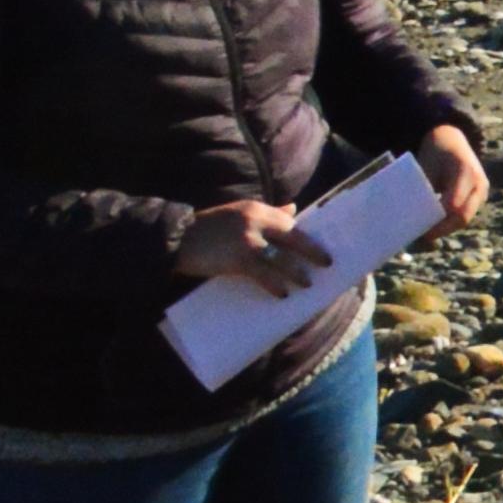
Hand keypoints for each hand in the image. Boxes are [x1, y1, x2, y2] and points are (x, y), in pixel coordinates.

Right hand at [177, 199, 322, 294]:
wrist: (175, 239)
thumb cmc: (207, 229)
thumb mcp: (237, 214)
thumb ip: (266, 213)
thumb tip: (294, 209)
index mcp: (256, 209)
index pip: (289, 221)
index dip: (306, 236)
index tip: (320, 245)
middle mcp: (256, 221)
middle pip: (293, 237)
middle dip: (312, 252)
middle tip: (327, 263)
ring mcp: (248, 240)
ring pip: (282, 259)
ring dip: (297, 273)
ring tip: (307, 283)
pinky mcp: (238, 259)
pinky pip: (264, 275)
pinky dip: (275, 285)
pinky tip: (283, 293)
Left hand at [424, 124, 489, 232]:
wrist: (453, 140)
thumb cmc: (436, 151)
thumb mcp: (427, 165)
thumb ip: (424, 189)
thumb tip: (415, 215)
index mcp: (465, 171)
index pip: (453, 203)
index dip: (437, 219)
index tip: (419, 227)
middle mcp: (479, 183)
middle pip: (463, 215)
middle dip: (442, 229)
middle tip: (422, 237)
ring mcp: (481, 191)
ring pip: (465, 218)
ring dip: (446, 228)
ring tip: (426, 234)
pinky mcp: (478, 197)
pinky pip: (464, 214)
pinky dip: (449, 222)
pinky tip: (434, 227)